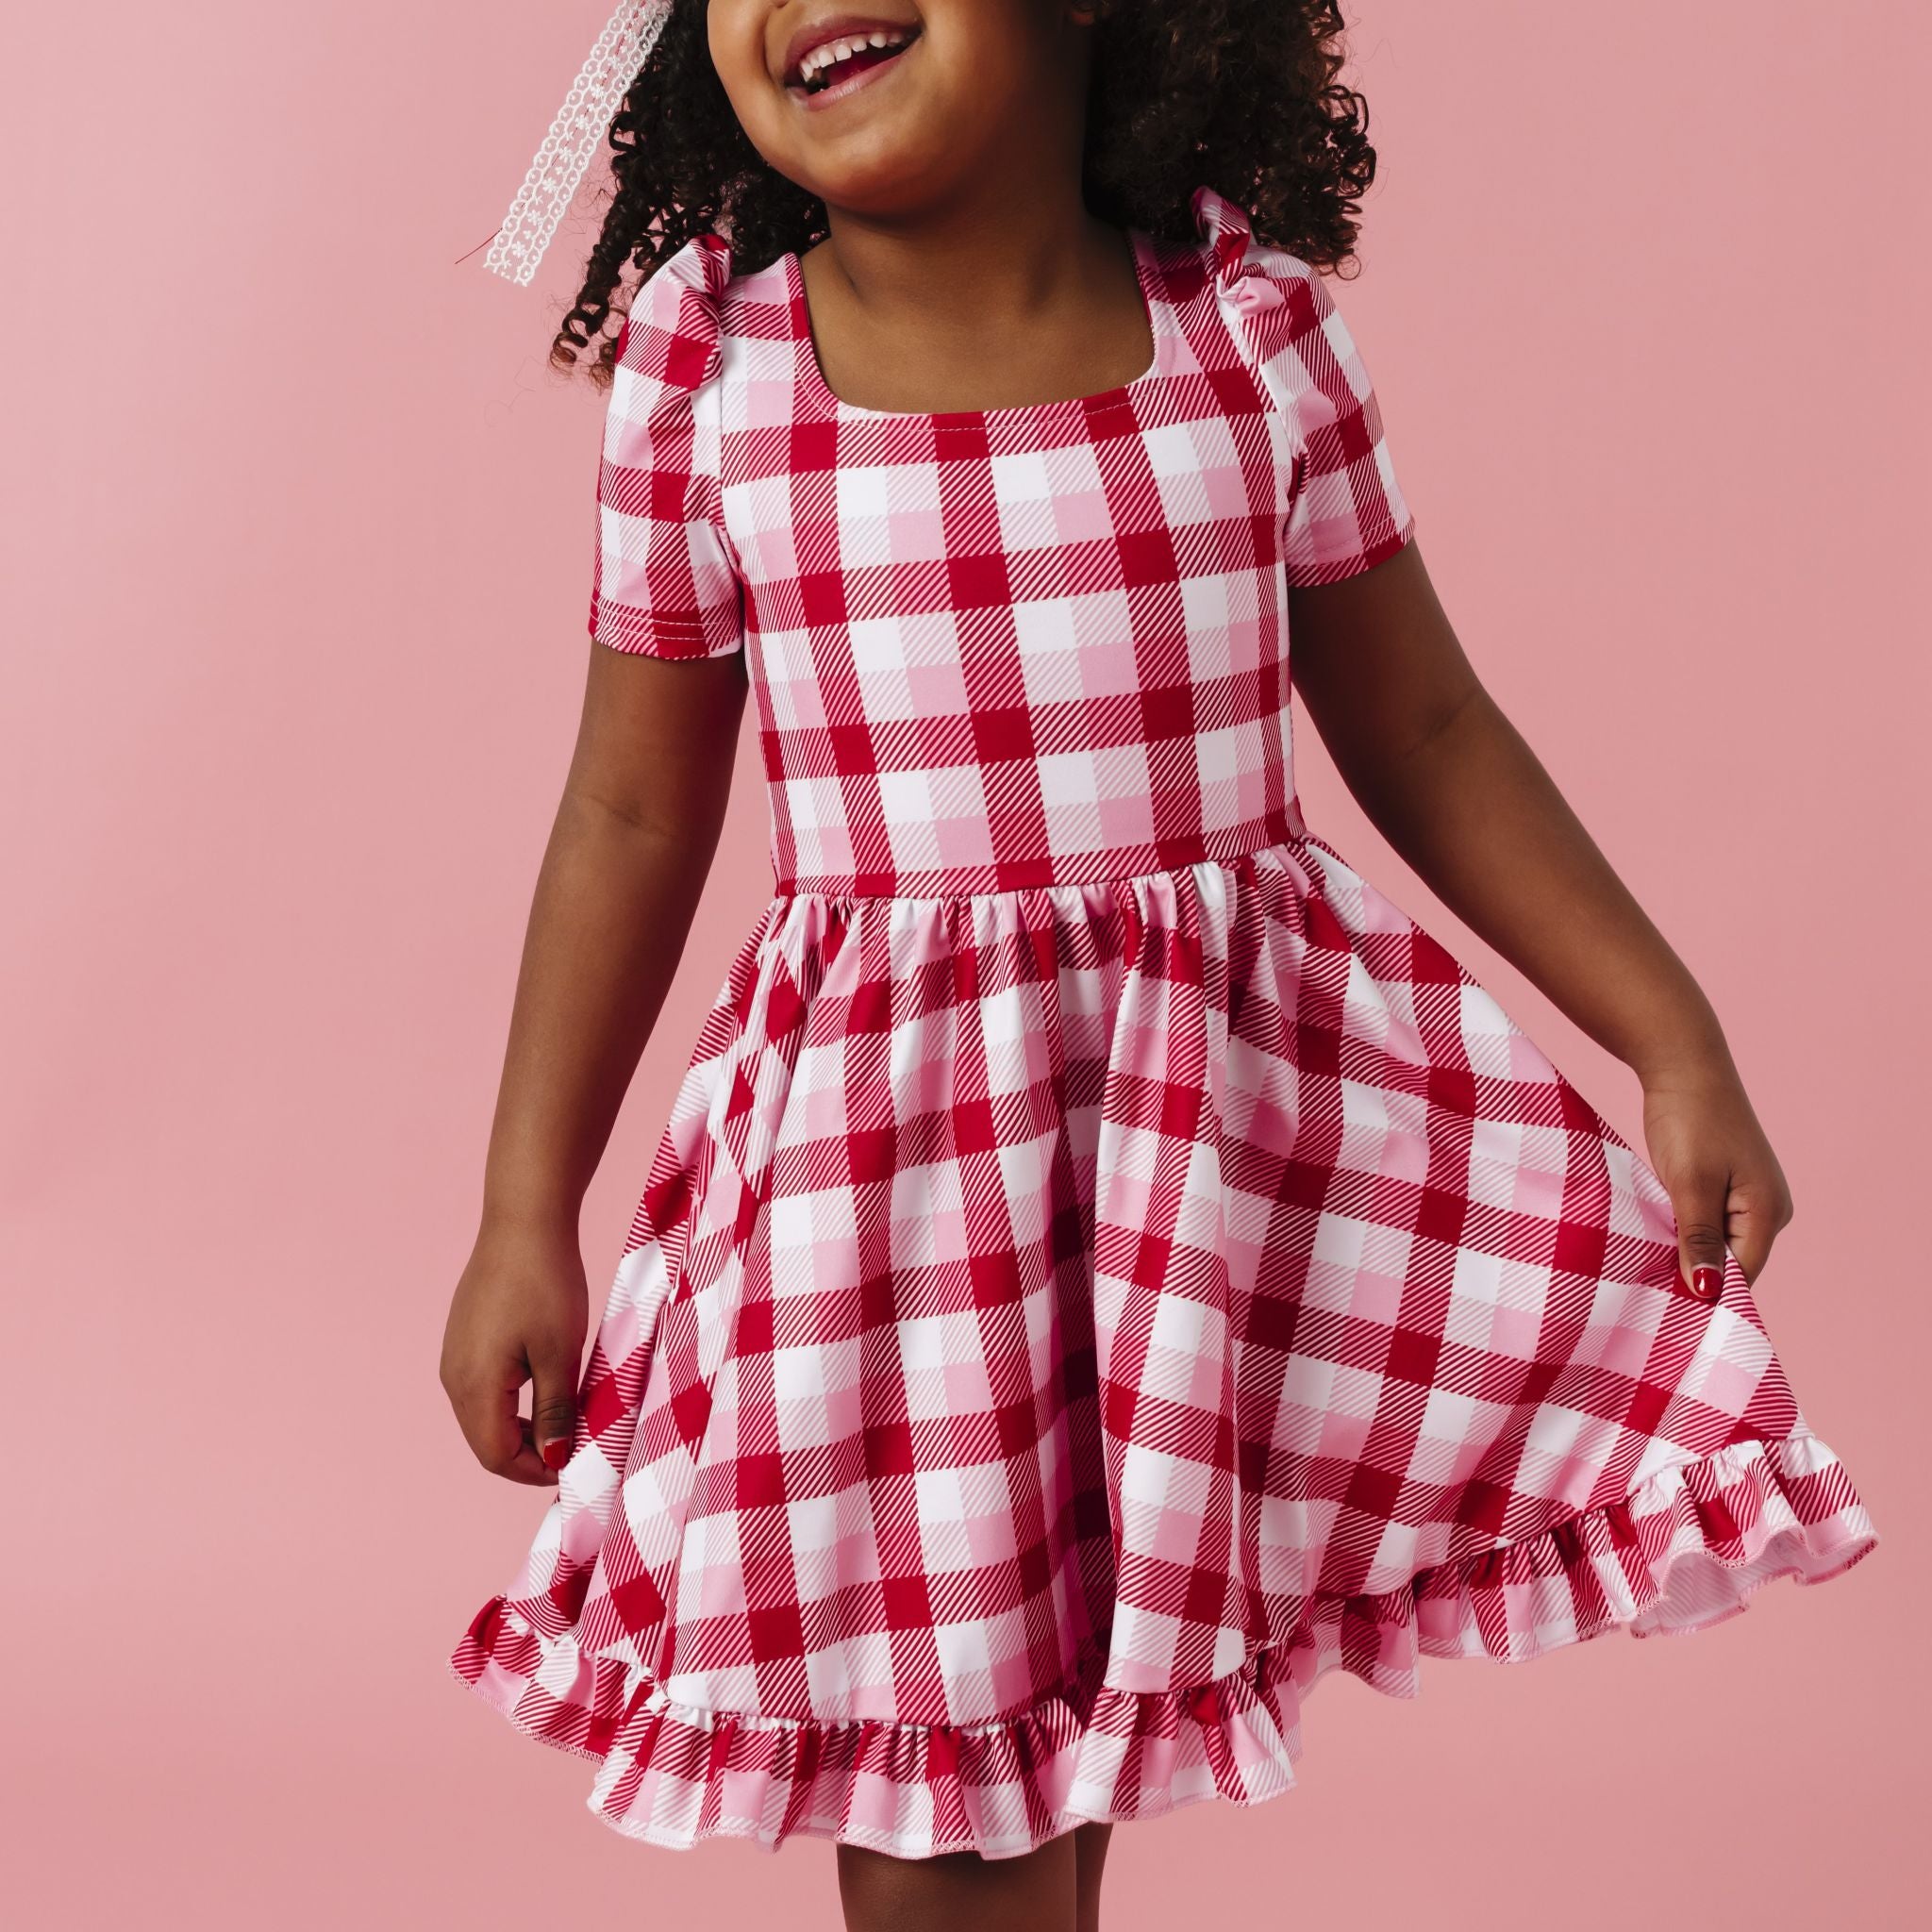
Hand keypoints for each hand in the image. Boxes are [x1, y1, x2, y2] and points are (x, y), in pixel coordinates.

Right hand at [439, 1216, 588, 1484]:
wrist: (523, 1222)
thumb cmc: (545, 1283)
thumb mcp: (560, 1353)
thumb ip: (555, 1411)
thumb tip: (554, 1459)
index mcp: (474, 1386)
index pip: (497, 1456)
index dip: (536, 1472)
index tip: (576, 1469)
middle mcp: (453, 1377)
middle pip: (486, 1441)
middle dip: (530, 1455)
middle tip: (576, 1450)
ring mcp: (454, 1356)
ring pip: (484, 1417)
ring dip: (522, 1430)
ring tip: (567, 1423)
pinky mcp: (464, 1339)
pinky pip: (483, 1389)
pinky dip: (512, 1404)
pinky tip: (546, 1391)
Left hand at [1640, 1057, 1793, 1291]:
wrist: (1683, 1065)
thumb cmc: (1689, 1120)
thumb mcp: (1689, 1184)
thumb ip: (1699, 1239)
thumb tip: (1707, 1292)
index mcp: (1768, 1213)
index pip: (1741, 1278)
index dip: (1704, 1293)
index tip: (1662, 1308)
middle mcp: (1768, 1210)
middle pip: (1731, 1264)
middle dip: (1694, 1274)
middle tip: (1646, 1285)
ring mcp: (1750, 1197)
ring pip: (1716, 1244)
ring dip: (1685, 1251)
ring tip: (1646, 1260)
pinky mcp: (1728, 1185)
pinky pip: (1708, 1223)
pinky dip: (1683, 1230)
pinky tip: (1655, 1232)